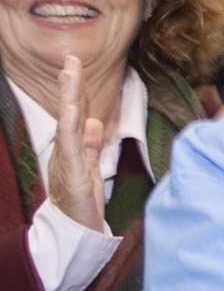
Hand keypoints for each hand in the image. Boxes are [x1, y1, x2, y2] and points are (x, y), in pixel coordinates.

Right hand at [44, 51, 107, 232]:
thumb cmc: (82, 202)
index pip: (75, 114)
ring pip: (67, 123)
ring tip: (70, 73)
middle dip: (70, 85)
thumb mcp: (90, 168)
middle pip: (68, 113)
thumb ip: (91, 146)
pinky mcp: (71, 173)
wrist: (75, 231)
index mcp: (71, 148)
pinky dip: (71, 126)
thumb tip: (92, 122)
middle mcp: (65, 150)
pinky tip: (73, 110)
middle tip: (72, 59)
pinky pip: (70, 146)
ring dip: (69, 98)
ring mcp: (66, 159)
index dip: (75, 91)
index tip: (75, 66)